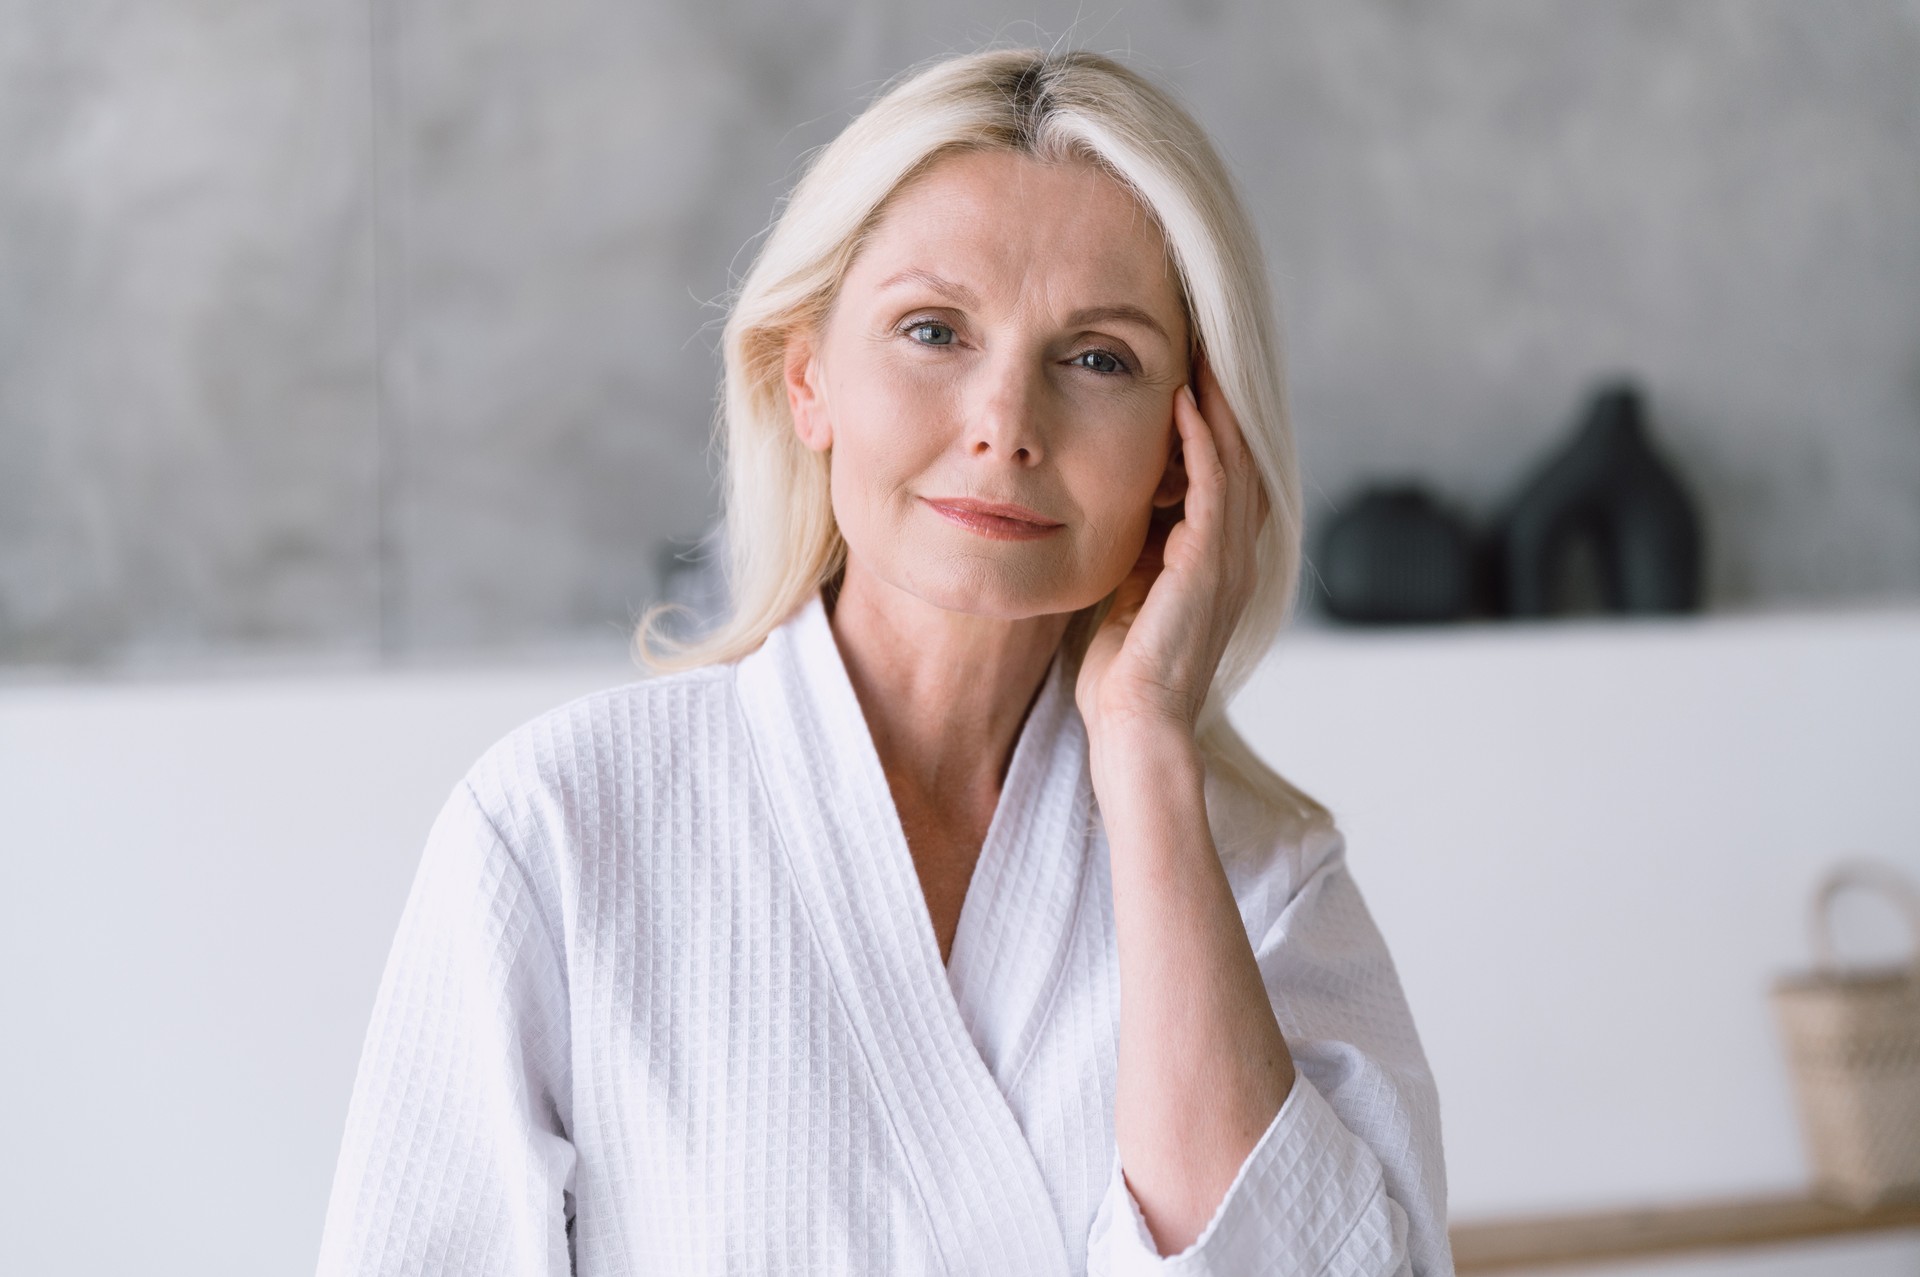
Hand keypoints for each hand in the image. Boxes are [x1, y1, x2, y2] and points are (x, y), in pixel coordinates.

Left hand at [1074, 356, 1269, 743]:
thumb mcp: (1130, 593)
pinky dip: (1201, 440)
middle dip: (1225, 400)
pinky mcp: (1209, 565)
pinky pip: (1214, 486)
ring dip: (1218, 404)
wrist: (1134, 728)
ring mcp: (1228, 559)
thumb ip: (1137, 550)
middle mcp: (1235, 555)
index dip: (1214, 423)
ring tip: (1199, 351)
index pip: (1226, 475)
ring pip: (1235, 459)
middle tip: (1205, 343)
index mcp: (1218, 563)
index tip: (1188, 373)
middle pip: (1242, 455)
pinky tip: (1183, 400)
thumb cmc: (1121, 675)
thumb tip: (1117, 507)